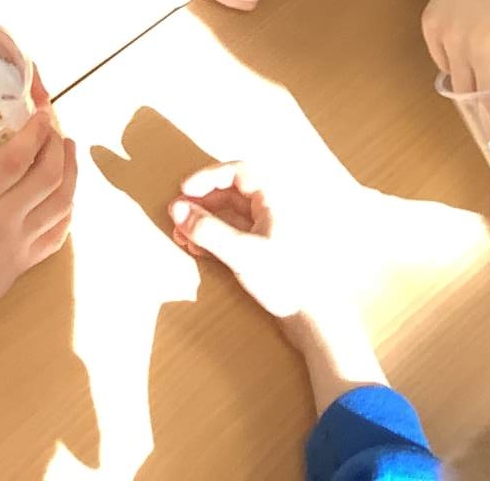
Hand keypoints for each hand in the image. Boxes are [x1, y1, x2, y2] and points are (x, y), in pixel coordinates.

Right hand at [0, 111, 76, 354]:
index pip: (18, 156)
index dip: (36, 131)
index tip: (43, 112)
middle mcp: (5, 218)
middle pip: (47, 175)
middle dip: (57, 145)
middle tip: (57, 126)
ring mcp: (19, 244)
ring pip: (60, 204)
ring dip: (70, 174)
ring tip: (70, 152)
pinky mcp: (23, 265)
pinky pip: (56, 236)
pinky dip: (67, 212)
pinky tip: (66, 200)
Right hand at [169, 161, 367, 354]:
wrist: (312, 318)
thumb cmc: (286, 279)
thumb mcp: (243, 253)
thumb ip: (209, 231)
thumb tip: (177, 209)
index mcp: (273, 199)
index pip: (236, 172)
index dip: (208, 177)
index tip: (184, 190)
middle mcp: (269, 210)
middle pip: (229, 192)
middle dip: (201, 202)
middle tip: (177, 213)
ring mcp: (265, 230)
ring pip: (227, 214)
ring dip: (202, 221)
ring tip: (180, 234)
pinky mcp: (260, 250)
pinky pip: (230, 234)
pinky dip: (211, 237)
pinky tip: (195, 247)